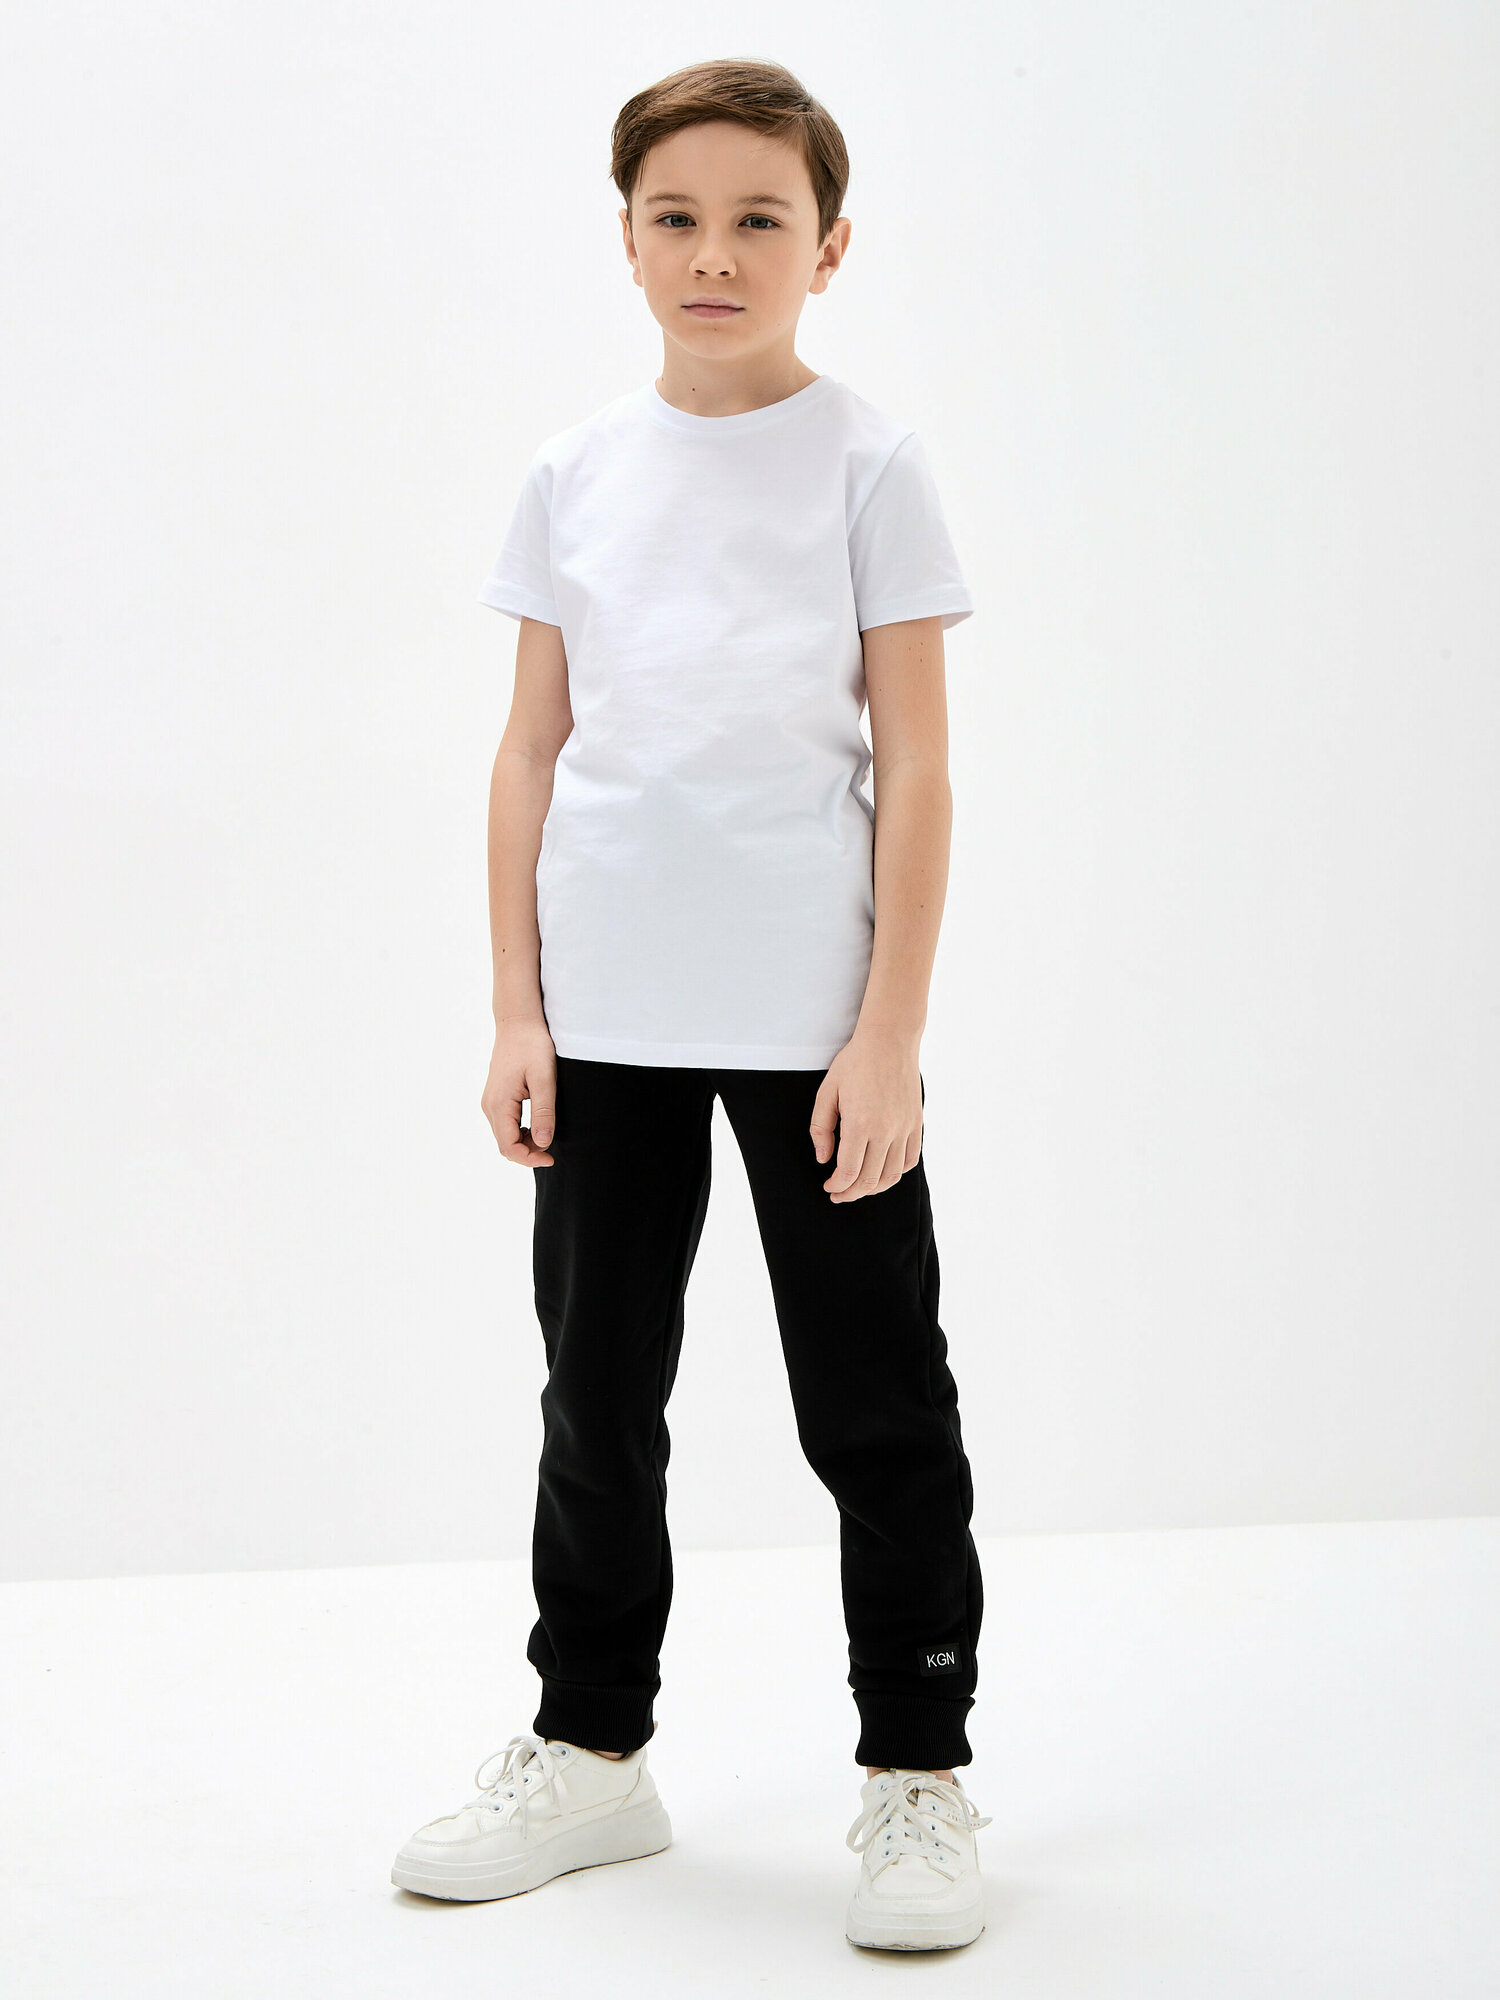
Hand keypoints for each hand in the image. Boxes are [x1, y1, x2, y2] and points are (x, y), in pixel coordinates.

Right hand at [481, 1019, 557, 1165]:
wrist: (518, 1022)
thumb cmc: (532, 1046)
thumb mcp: (544, 1079)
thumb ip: (543, 1112)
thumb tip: (543, 1143)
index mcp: (499, 1104)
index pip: (508, 1147)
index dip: (529, 1159)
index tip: (551, 1157)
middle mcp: (489, 1106)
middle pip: (504, 1145)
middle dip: (528, 1153)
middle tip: (553, 1150)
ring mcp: (490, 1101)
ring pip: (504, 1136)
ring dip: (525, 1143)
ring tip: (548, 1134)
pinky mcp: (496, 1097)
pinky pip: (505, 1124)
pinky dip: (521, 1132)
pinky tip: (538, 1125)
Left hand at [810, 1029, 923, 1201]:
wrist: (890, 1040)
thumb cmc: (855, 1063)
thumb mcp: (827, 1091)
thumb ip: (821, 1128)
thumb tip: (824, 1159)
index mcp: (859, 1123)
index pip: (849, 1172)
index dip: (837, 1186)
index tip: (829, 1186)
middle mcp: (885, 1130)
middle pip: (870, 1179)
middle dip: (852, 1193)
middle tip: (839, 1194)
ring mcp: (904, 1128)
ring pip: (892, 1175)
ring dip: (874, 1188)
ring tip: (860, 1188)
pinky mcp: (916, 1123)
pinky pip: (909, 1160)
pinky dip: (896, 1173)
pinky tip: (882, 1172)